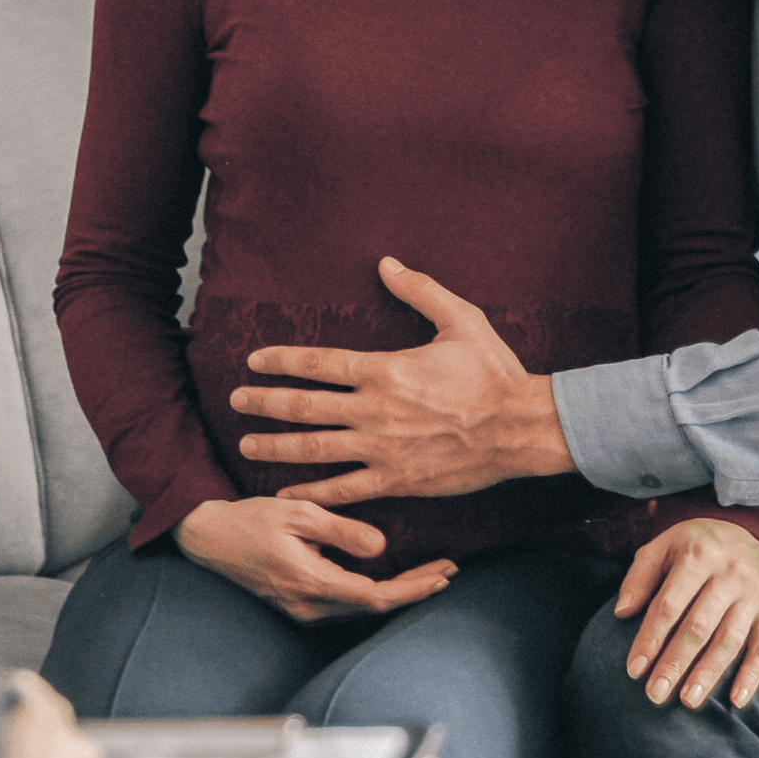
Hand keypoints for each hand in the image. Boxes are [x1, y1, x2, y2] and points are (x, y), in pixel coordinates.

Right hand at [173, 494, 455, 622]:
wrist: (206, 537)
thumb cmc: (249, 518)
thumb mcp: (298, 512)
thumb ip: (341, 530)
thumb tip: (382, 548)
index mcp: (311, 581)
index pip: (376, 595)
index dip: (414, 588)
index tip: (441, 575)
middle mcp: (308, 605)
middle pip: (375, 606)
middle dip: (414, 589)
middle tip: (447, 570)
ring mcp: (301, 609)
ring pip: (361, 608)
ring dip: (397, 591)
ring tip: (430, 572)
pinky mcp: (297, 605)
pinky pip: (345, 604)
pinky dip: (374, 592)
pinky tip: (393, 578)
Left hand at [228, 257, 573, 506]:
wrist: (522, 428)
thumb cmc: (493, 372)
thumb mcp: (460, 319)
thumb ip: (420, 290)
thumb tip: (387, 263)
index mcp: (386, 369)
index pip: (319, 363)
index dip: (282, 361)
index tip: (254, 361)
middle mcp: (375, 411)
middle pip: (305, 407)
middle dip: (266, 403)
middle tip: (236, 400)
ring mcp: (383, 449)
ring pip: (315, 450)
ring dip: (277, 447)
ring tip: (246, 444)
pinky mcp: (398, 480)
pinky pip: (345, 490)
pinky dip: (312, 493)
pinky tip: (287, 494)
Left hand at [618, 517, 758, 709]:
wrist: (746, 530)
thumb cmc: (695, 546)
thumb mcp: (663, 546)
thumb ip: (640, 577)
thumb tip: (622, 612)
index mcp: (697, 556)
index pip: (668, 605)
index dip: (650, 639)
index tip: (634, 669)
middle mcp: (729, 574)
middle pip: (698, 627)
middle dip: (675, 663)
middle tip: (655, 694)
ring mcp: (754, 593)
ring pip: (729, 640)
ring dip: (708, 673)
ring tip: (688, 700)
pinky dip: (752, 675)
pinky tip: (736, 700)